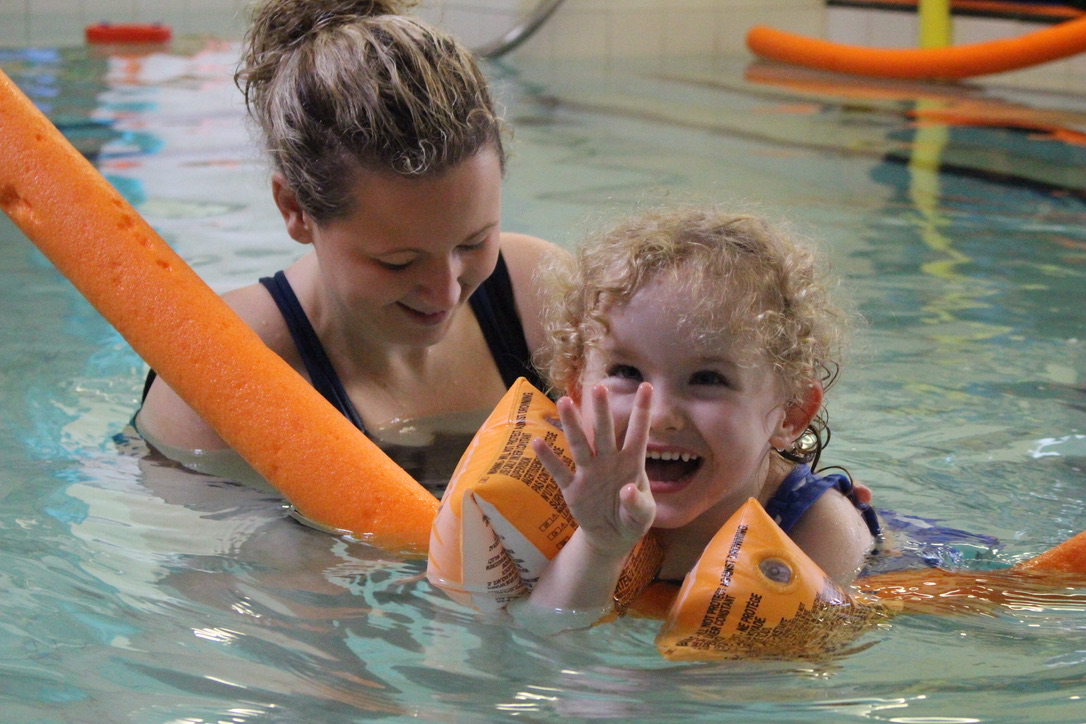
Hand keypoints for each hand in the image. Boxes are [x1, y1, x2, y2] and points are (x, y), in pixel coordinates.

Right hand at [532, 382, 655, 557]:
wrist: (612, 538)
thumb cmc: (633, 519)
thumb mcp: (643, 516)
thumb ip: (638, 504)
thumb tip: (627, 489)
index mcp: (631, 463)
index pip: (638, 433)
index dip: (642, 411)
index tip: (647, 386)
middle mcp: (609, 461)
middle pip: (604, 432)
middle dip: (602, 411)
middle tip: (599, 387)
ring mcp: (589, 473)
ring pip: (580, 444)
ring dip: (572, 425)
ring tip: (564, 402)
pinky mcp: (573, 488)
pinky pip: (559, 471)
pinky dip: (549, 459)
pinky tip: (537, 442)